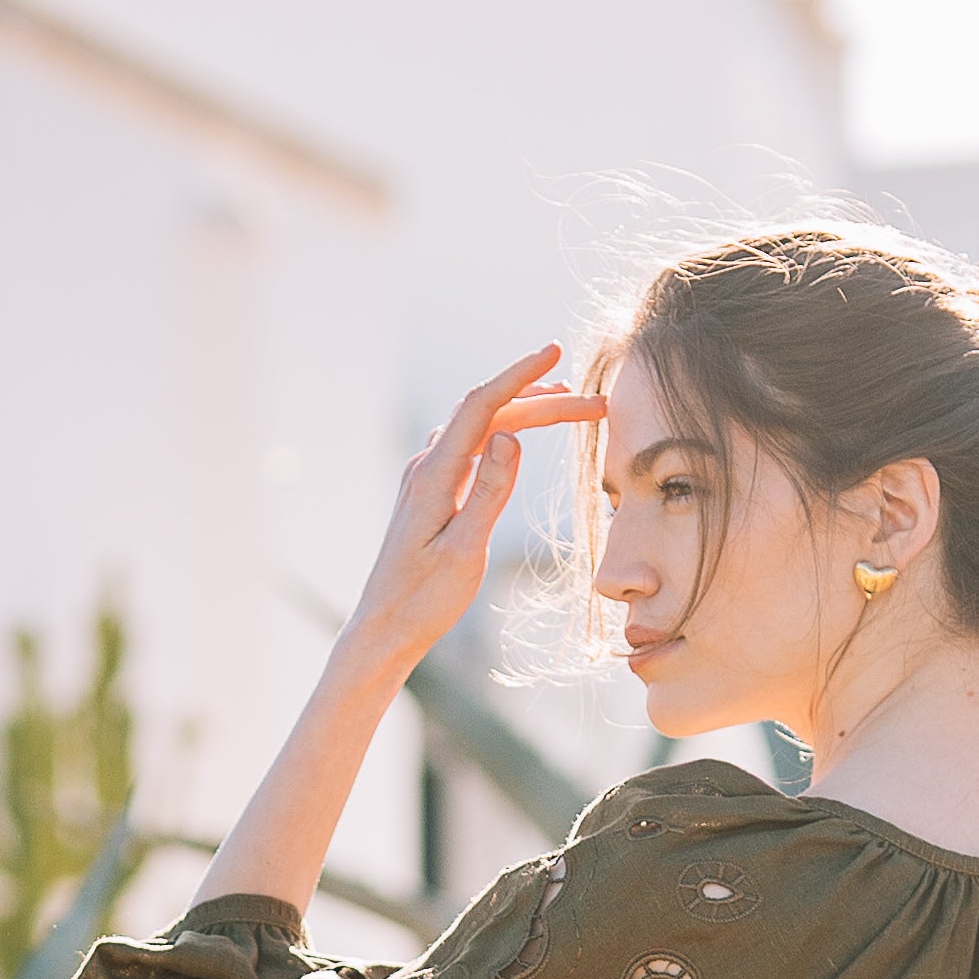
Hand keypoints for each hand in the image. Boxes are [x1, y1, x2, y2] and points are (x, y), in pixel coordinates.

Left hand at [345, 347, 600, 677]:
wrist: (384, 627)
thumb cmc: (424, 600)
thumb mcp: (465, 551)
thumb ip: (489, 492)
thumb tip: (511, 437)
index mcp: (435, 475)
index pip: (483, 407)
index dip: (521, 375)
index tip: (556, 351)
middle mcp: (427, 465)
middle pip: (488, 413)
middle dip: (541, 400)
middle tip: (594, 403)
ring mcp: (426, 476)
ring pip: (480, 425)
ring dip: (523, 410)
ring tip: (566, 404)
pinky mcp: (430, 491)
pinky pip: (471, 444)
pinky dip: (503, 430)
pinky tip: (521, 434)